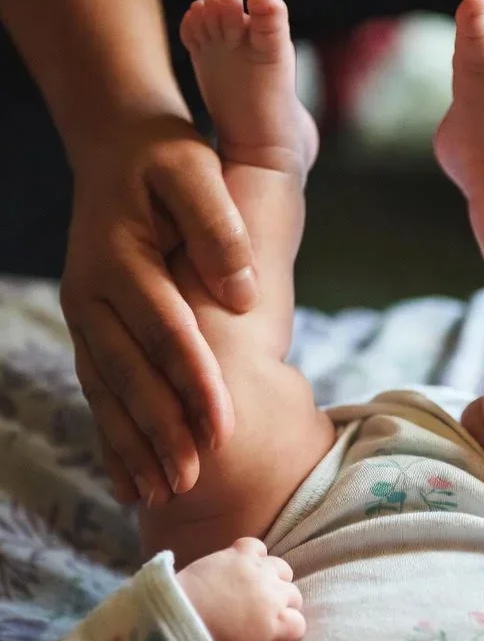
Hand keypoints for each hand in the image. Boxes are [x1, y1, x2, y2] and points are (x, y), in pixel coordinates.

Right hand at [62, 113, 258, 506]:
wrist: (116, 145)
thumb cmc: (167, 157)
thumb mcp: (194, 169)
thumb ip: (218, 225)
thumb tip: (242, 292)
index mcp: (121, 258)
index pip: (165, 331)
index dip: (194, 382)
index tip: (225, 430)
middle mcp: (92, 293)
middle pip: (129, 373)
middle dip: (160, 430)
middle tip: (192, 481)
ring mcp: (84, 315)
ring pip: (107, 391)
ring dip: (132, 445)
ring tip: (160, 494)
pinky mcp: (89, 329)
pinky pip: (97, 391)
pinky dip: (112, 435)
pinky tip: (128, 478)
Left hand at [177, 537, 304, 640]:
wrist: (184, 615)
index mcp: (278, 622)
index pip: (299, 624)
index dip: (288, 630)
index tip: (275, 633)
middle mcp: (275, 593)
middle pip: (294, 595)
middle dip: (283, 605)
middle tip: (263, 612)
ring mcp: (260, 570)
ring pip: (283, 569)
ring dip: (275, 579)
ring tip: (259, 586)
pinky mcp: (242, 553)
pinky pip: (258, 547)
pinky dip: (255, 555)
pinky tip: (247, 565)